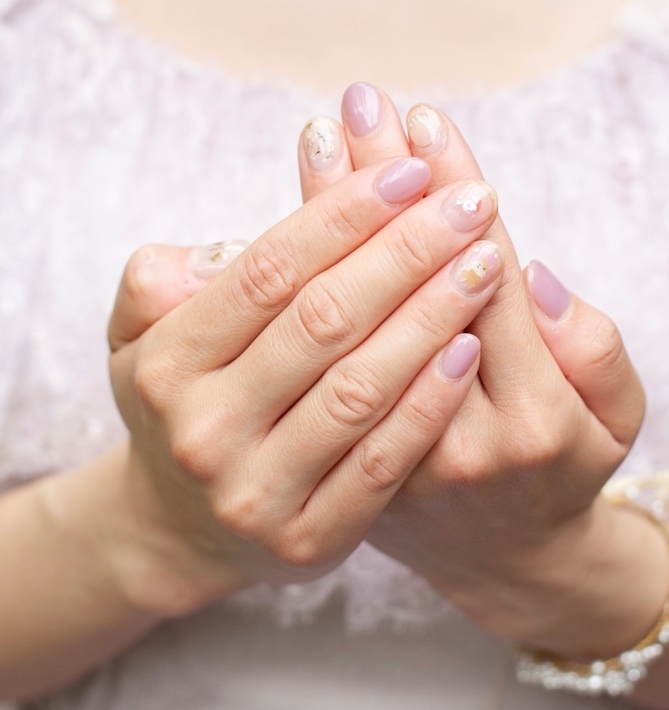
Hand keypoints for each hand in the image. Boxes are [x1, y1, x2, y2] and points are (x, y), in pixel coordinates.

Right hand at [106, 157, 504, 615]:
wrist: (180, 526)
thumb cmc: (185, 396)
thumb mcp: (140, 333)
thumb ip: (164, 277)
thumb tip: (228, 245)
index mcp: (168, 362)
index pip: (270, 270)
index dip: (345, 214)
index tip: (410, 169)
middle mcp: (205, 431)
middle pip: (324, 321)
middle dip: (407, 251)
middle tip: (471, 201)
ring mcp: (256, 492)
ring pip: (361, 388)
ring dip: (432, 315)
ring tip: (486, 259)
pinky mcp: (309, 539)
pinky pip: (384, 463)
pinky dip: (430, 400)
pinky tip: (474, 345)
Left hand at [298, 85, 654, 658]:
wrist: (503, 559)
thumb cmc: (568, 460)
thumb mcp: (616, 414)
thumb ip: (590, 346)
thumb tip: (523, 273)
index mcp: (535, 420)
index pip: (486, 279)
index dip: (456, 194)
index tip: (429, 120)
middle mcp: (453, 437)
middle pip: (404, 287)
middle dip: (382, 184)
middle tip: (363, 102)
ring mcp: (388, 452)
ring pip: (347, 318)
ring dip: (332, 217)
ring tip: (323, 135)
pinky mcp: (339, 458)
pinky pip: (313, 358)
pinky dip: (304, 279)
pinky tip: (294, 216)